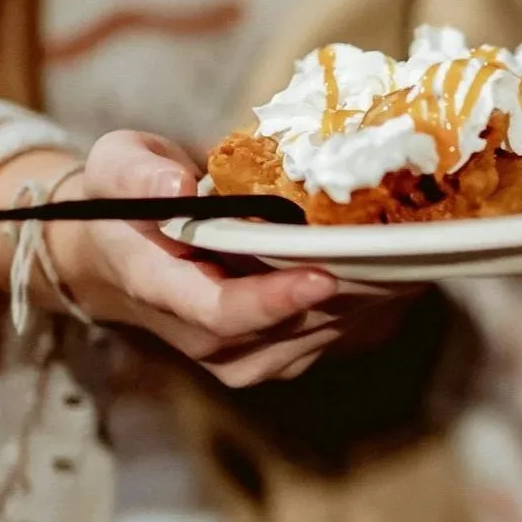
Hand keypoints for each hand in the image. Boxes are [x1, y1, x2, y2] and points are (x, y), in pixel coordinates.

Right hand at [49, 132, 389, 387]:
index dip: (275, 301)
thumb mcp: (116, 167)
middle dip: (346, 292)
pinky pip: (339, 335)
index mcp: (163, 290)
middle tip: (396, 250)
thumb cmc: (127, 201)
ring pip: (324, 335)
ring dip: (369, 297)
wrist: (126, 252)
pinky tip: (398, 264)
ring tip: (405, 250)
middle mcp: (207, 338)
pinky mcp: (283, 353)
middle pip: (288, 328)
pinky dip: (374, 302)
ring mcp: (248, 355)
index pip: (223, 314)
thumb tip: (177, 187)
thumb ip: (137, 173)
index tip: (323, 275)